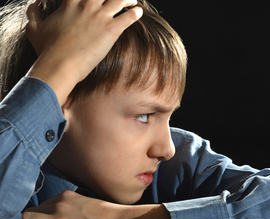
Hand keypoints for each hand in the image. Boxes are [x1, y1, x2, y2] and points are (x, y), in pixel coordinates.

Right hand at [25, 0, 142, 103]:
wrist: (60, 64)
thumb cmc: (47, 49)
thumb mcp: (34, 28)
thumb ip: (33, 12)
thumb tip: (34, 3)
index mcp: (70, 3)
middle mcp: (86, 5)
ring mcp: (100, 16)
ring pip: (119, 0)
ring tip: (133, 1)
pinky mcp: (111, 30)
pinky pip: (128, 17)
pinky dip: (135, 14)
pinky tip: (139, 13)